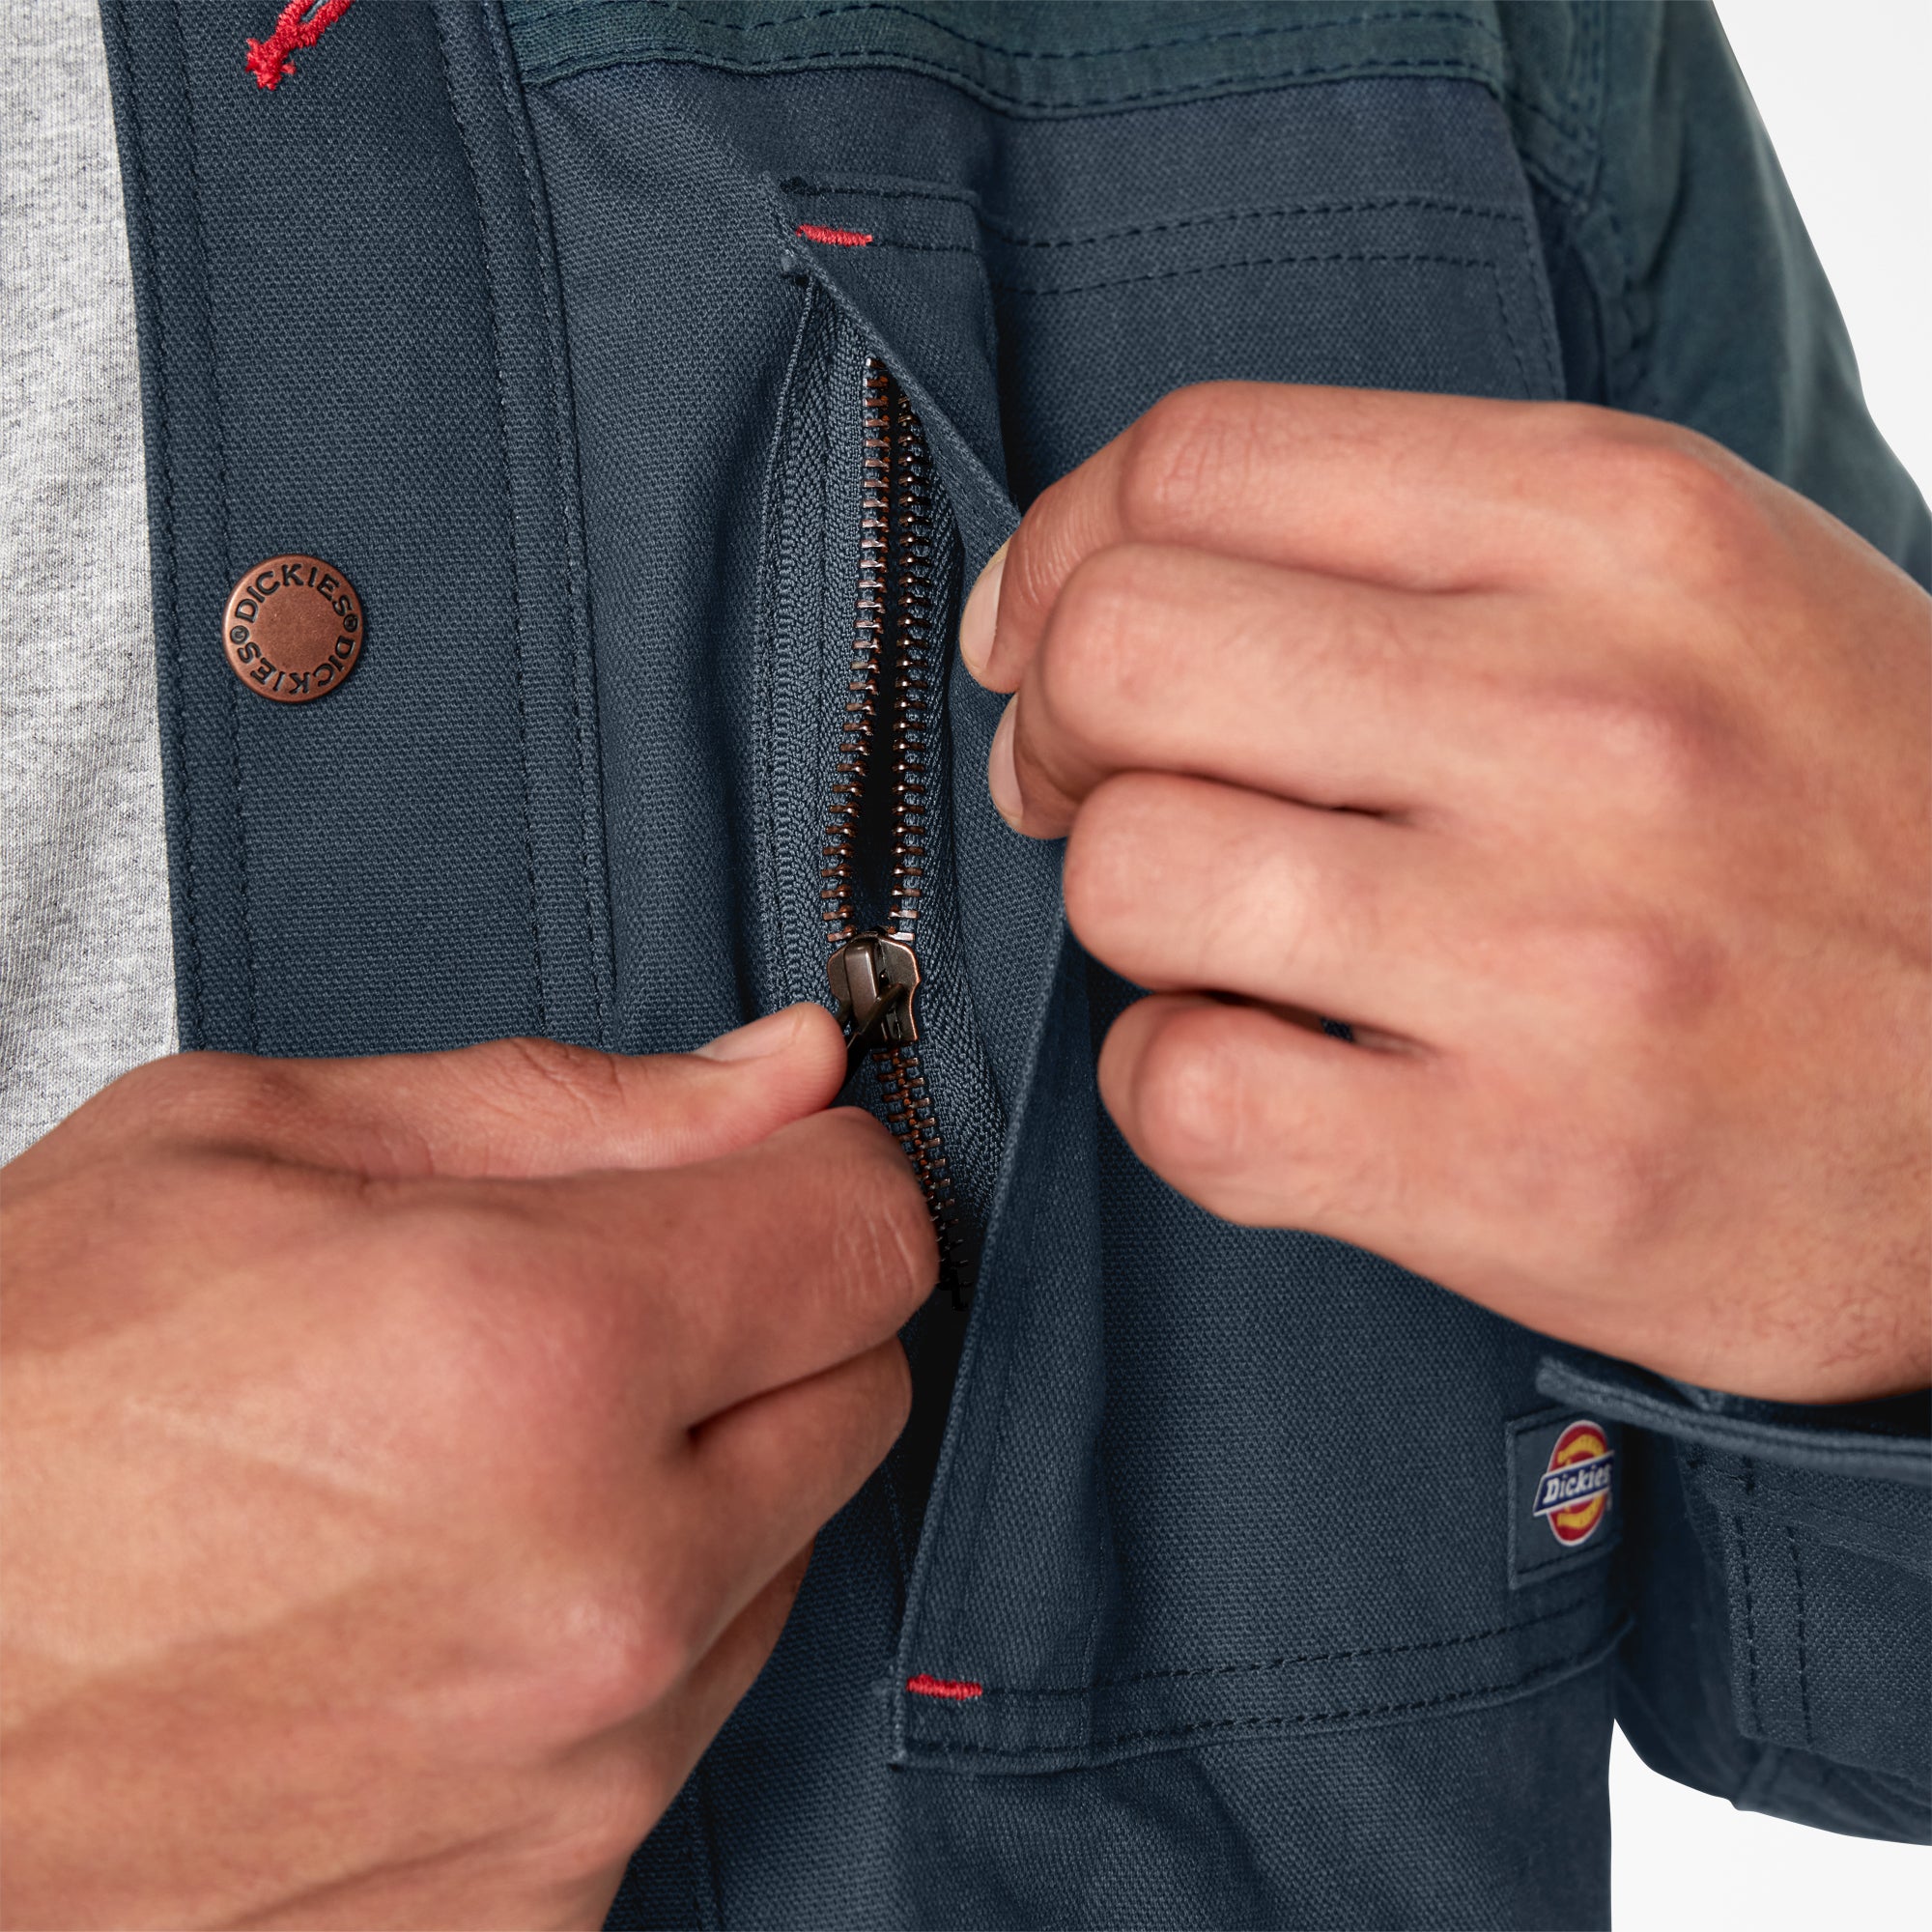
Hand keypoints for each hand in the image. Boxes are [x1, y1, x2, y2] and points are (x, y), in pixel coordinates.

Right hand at [0, 1007, 932, 1929]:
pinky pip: (682, 1717)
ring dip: (688, 1489)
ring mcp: (579, 1776)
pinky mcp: (537, 1904)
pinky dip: (616, 1644)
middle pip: (859, 1392)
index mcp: (542, 1352)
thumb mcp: (250, 1147)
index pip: (871, 1232)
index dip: (811, 1175)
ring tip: (476, 1464)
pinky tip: (452, 1605)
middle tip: (594, 1303)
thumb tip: (780, 1074)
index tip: (755, 1172)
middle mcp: (600, 1589)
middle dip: (765, 1320)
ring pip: (785, 1556)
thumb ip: (576, 1103)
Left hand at [963, 384, 1930, 1402]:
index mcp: (1630, 526)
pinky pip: (1185, 1096)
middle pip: (1119, 652)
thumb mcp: (1695, 587)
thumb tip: (1090, 579)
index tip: (1054, 634)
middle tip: (1101, 787)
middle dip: (1057, 726)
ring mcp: (1560, 957)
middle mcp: (1594, 719)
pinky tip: (1262, 1073)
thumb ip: (1420, 541)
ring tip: (1227, 939)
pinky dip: (1169, 1085)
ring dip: (1129, 913)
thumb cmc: (1844, 828)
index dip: (1066, 549)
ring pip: (1132, 873)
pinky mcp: (1523, 1171)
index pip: (1199, 460)